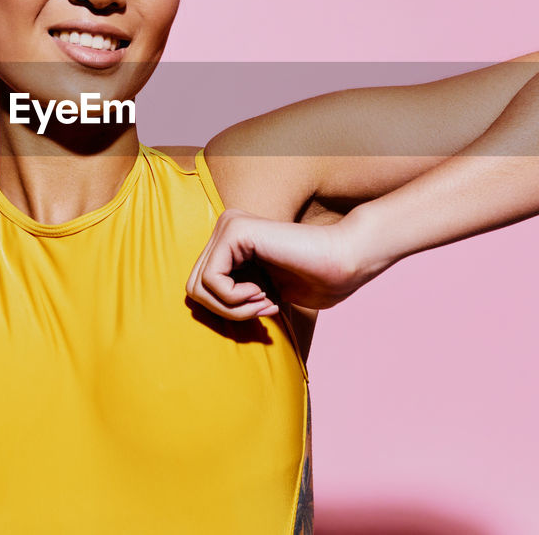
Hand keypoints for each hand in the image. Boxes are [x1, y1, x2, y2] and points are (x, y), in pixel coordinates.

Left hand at [186, 208, 364, 320]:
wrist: (344, 261)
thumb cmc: (316, 280)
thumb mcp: (264, 295)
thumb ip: (235, 296)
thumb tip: (201, 308)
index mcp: (232, 243)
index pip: (202, 289)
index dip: (230, 311)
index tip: (266, 310)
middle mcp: (226, 229)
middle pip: (193, 289)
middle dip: (226, 311)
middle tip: (265, 309)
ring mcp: (228, 226)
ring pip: (197, 287)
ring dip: (233, 308)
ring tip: (266, 302)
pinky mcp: (233, 230)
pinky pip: (210, 280)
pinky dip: (233, 299)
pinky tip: (263, 292)